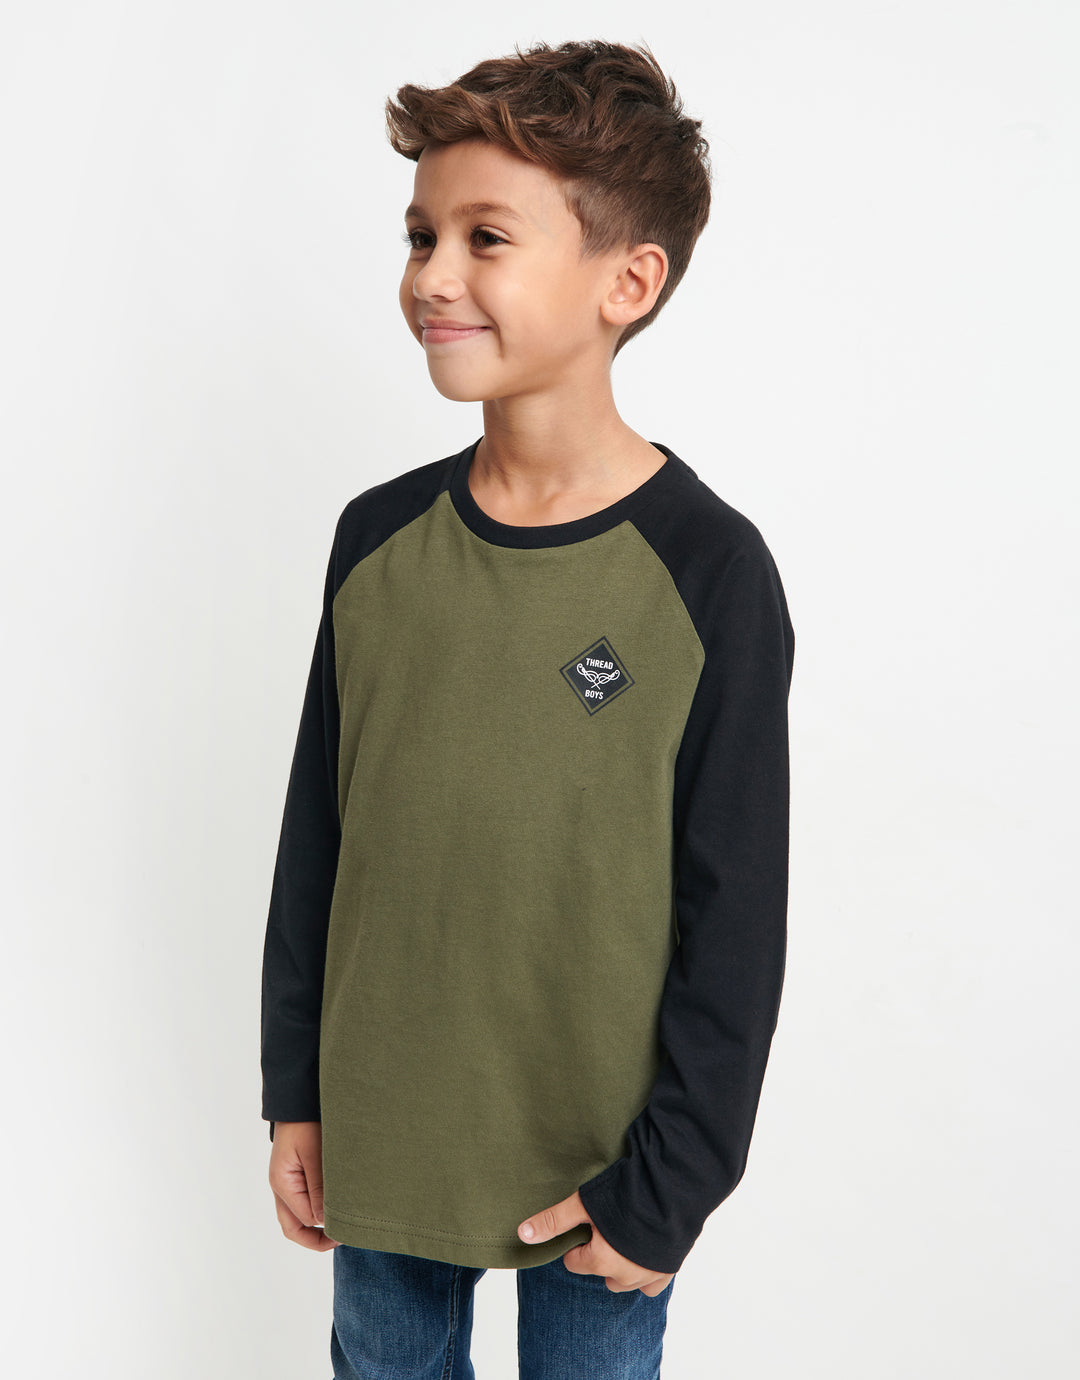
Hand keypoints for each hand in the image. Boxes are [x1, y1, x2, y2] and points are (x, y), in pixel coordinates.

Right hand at [268, 1121, 340, 1250]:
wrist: (298, 1098)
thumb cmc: (306, 1122)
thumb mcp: (315, 1154)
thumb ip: (320, 1188)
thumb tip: (326, 1222)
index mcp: (282, 1183)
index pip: (304, 1219)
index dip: (326, 1227)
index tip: (351, 1224)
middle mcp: (280, 1188)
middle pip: (293, 1228)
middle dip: (317, 1239)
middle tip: (345, 1236)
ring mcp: (285, 1183)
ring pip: (296, 1219)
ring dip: (316, 1226)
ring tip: (342, 1226)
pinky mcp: (294, 1176)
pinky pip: (301, 1204)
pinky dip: (316, 1211)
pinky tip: (334, 1208)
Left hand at [517, 1190, 674, 1295]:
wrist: (672, 1190)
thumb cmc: (626, 1194)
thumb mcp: (583, 1203)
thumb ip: (553, 1221)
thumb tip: (521, 1234)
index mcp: (600, 1261)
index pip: (575, 1262)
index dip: (578, 1243)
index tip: (586, 1225)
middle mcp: (624, 1275)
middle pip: (600, 1271)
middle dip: (599, 1254)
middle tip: (606, 1225)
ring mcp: (648, 1275)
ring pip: (625, 1280)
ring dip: (621, 1265)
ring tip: (624, 1235)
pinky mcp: (668, 1269)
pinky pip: (651, 1284)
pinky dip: (645, 1272)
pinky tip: (644, 1250)